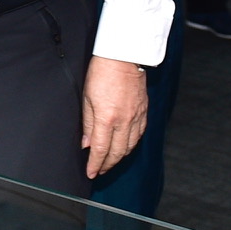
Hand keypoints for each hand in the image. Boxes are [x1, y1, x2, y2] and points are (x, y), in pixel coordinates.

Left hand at [81, 57, 148, 179]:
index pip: (100, 149)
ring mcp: (136, 117)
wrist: (123, 56)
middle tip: (100, 171)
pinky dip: (132, 144)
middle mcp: (124, 121)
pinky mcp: (144, 111)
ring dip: (120, 157)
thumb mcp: (87, 97)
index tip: (91, 172)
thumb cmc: (102, 72)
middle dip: (108, 165)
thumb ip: (87, 123)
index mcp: (107, 118)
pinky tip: (126, 146)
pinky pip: (139, 134)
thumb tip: (86, 143)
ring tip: (111, 162)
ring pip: (130, 146)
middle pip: (117, 152)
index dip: (95, 164)